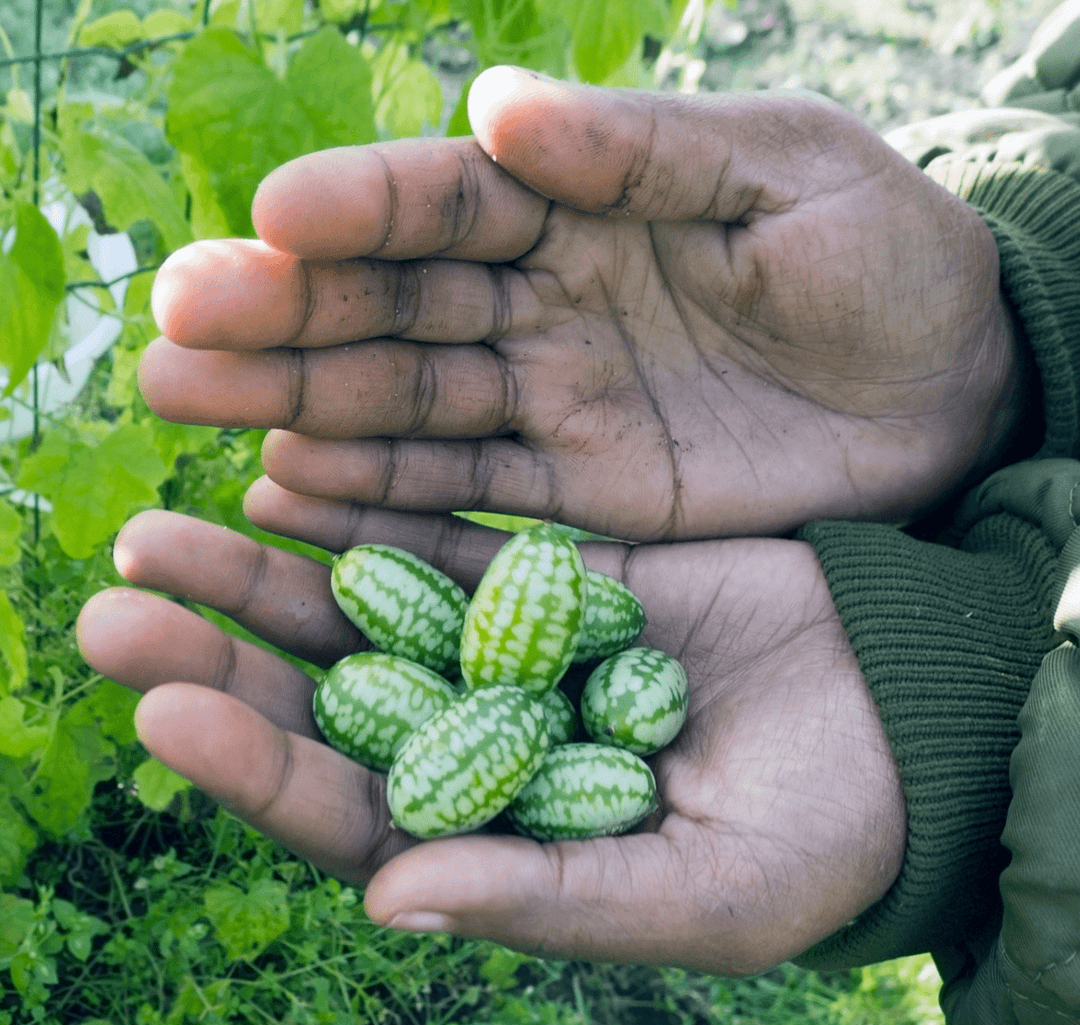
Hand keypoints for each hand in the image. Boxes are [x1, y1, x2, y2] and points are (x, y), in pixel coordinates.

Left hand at [77, 486, 905, 971]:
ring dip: (267, 571)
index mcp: (502, 838)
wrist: (907, 709)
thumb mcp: (707, 888)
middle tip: (122, 601)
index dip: (258, 768)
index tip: (170, 708)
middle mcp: (483, 738)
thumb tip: (391, 899)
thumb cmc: (827, 825)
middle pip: (327, 700)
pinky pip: (443, 533)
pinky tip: (288, 472)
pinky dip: (369, 507)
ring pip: (363, 608)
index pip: (352, 814)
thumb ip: (552, 898)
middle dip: (224, 653)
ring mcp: (510, 646)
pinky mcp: (552, 570)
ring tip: (166, 529)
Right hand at [142, 68, 1026, 541]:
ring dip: (303, 407)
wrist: (949, 383)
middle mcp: (544, 305)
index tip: (272, 220)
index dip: (361, 208)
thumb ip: (646, 150)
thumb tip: (501, 106)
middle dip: (287, 318)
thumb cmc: (885, 256)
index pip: (449, 199)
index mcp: (584, 203)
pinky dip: (382, 496)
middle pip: (396, 307)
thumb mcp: (786, 170)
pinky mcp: (581, 498)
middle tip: (175, 334)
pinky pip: (467, 497)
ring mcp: (554, 405)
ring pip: (409, 405)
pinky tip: (292, 489)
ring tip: (195, 409)